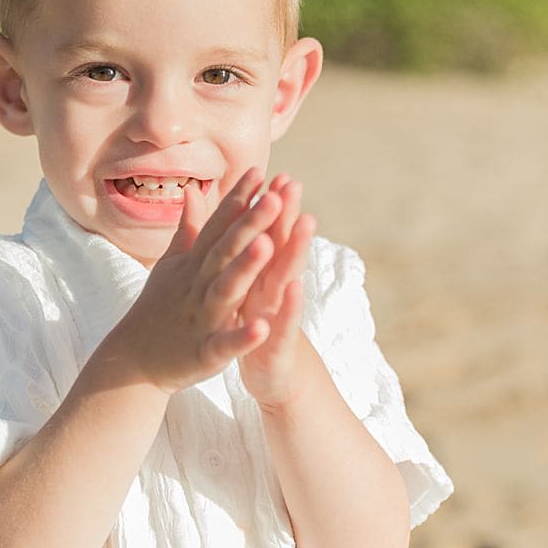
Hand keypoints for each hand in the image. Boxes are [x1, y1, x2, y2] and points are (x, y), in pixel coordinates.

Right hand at [106, 168, 282, 394]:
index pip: (218, 226)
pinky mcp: (204, 353)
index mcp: (194, 265)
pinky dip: (242, 337)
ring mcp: (200, 318)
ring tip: (268, 246)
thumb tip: (194, 191)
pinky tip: (263, 328)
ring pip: (225, 290)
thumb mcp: (172, 264)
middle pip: (225, 251)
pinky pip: (224, 344)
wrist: (133, 360)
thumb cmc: (159, 307)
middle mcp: (197, 285)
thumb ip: (189, 229)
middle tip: (274, 197)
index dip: (238, 200)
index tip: (259, 171)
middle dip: (250, 224)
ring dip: (245, 269)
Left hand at [237, 174, 315, 407]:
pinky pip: (285, 323)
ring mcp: (280, 313)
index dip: (270, 206)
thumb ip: (246, 253)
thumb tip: (241, 219)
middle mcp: (275, 288)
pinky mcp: (280, 342)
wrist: (275, 375)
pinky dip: (289, 306)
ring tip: (306, 221)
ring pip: (288, 278)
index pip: (268, 233)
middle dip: (288, 215)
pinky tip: (295, 288)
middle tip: (294, 183)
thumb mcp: (248, 288)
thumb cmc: (256, 323)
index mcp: (262, 274)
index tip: (274, 172)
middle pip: (282, 247)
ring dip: (296, 250)